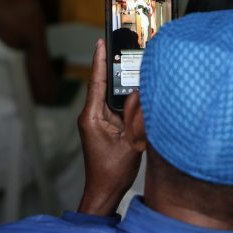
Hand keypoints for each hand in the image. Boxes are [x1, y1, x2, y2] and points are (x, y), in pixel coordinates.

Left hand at [76, 39, 141, 215]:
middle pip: (103, 85)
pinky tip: (136, 91)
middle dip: (112, 67)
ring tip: (132, 64)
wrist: (105, 191)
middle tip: (121, 46)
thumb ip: (135, 118)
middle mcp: (92, 116)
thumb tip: (140, 94)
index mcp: (92, 117)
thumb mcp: (130, 142)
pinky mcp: (105, 127)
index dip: (99, 61)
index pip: (96, 82)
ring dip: (120, 83)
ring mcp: (98, 121)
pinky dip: (124, 99)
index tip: (101, 42)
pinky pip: (115, 107)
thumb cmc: (113, 171)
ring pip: (110, 96)